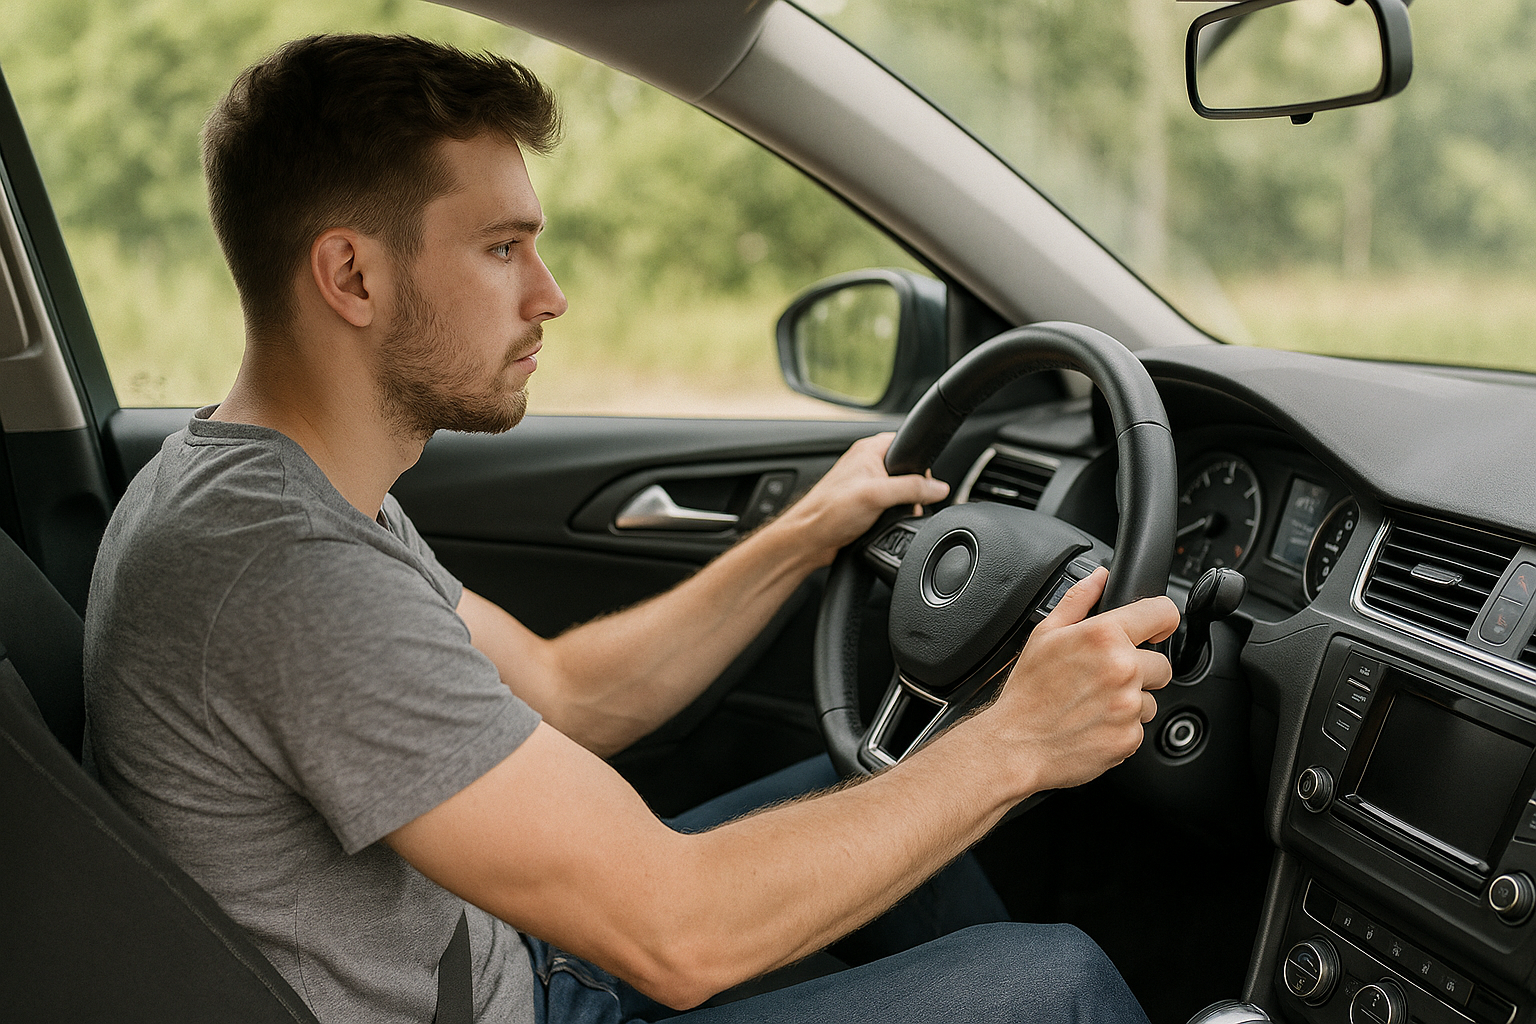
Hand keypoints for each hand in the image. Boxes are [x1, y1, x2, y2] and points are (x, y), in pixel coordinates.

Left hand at [777, 433, 948, 563]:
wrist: (810, 541)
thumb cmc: (829, 512)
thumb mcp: (877, 495)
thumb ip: (911, 488)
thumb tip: (939, 488)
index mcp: (869, 450)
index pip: (907, 444)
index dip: (920, 462)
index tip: (924, 481)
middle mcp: (867, 464)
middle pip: (907, 471)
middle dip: (914, 489)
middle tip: (905, 503)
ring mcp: (865, 485)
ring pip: (900, 491)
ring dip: (903, 505)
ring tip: (891, 515)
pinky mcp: (865, 505)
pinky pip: (890, 506)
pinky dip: (893, 516)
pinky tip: (886, 524)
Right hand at [985, 566, 1178, 795]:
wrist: (1016, 745)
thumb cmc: (1027, 692)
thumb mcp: (1044, 635)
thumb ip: (1078, 599)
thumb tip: (1100, 577)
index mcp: (1104, 637)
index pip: (1163, 613)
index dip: (1160, 619)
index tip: (1154, 628)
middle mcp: (1123, 669)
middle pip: (1162, 663)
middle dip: (1140, 668)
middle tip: (1104, 677)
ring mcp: (1128, 706)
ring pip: (1151, 698)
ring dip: (1130, 700)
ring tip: (1093, 703)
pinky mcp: (1130, 738)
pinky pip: (1139, 727)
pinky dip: (1121, 727)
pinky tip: (1093, 723)